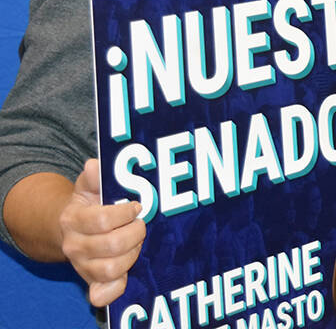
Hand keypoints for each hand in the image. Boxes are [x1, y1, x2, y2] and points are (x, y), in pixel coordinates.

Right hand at [59, 159, 145, 305]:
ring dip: (133, 254)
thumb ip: (94, 177)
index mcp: (73, 220)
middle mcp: (74, 246)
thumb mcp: (89, 187)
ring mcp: (82, 266)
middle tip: (141, 224)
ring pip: (112, 268)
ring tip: (137, 241)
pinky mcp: (91, 282)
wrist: (71, 229)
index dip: (125, 213)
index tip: (137, 206)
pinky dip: (116, 289)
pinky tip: (127, 276)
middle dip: (135, 233)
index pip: (102, 220)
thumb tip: (94, 165)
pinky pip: (102, 294)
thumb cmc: (89, 204)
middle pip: (112, 245)